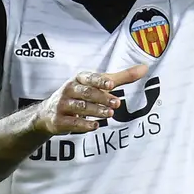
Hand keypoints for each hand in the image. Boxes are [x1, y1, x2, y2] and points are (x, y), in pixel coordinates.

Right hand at [29, 66, 148, 134]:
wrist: (48, 113)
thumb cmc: (80, 94)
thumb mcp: (98, 85)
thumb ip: (121, 78)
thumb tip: (144, 68)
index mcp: (79, 79)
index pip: (90, 78)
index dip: (100, 81)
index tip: (112, 84)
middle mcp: (69, 90)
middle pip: (86, 93)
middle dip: (102, 97)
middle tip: (117, 102)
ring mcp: (62, 105)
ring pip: (80, 107)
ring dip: (95, 110)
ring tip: (110, 113)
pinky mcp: (59, 120)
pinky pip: (72, 122)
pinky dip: (84, 124)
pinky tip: (95, 125)